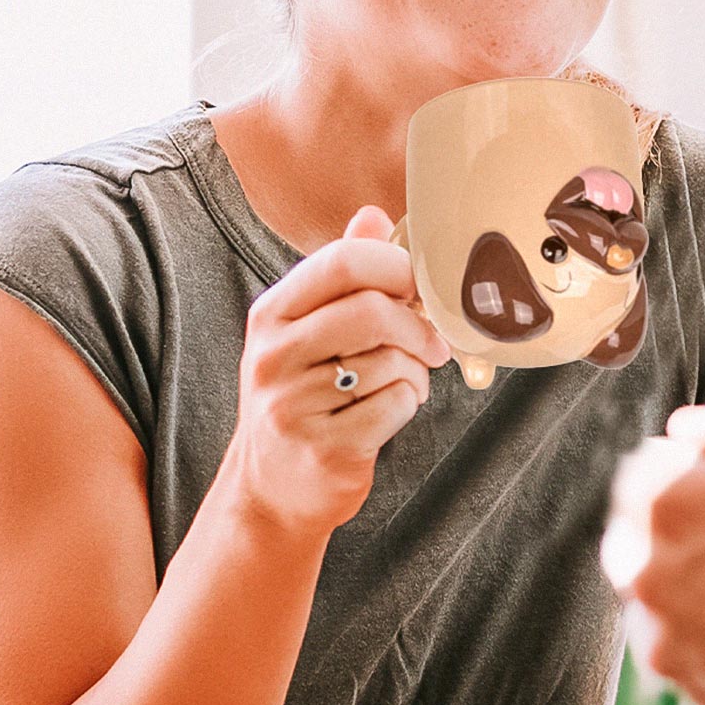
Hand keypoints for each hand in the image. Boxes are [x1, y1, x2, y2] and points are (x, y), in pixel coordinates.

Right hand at [218, 206, 451, 541]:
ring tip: (404, 381)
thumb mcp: (306, 332)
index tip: (417, 288)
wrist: (272, 490)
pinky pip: (396, 405)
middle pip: (372, 310)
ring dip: (416, 370)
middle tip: (433, 344)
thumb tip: (373, 214)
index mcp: (271, 315)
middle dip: (417, 326)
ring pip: (391, 360)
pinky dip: (409, 403)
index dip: (397, 267)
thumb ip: (341, 275)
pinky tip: (392, 410)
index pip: (343, 262)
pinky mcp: (325, 448)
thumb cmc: (303, 398)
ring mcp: (294, 405)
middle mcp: (273, 356)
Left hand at [607, 391, 704, 704]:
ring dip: (687, 572)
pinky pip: (678, 635)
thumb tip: (687, 427)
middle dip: (679, 518)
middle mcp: (646, 568)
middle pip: (638, 524)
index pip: (647, 462)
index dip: (696, 463)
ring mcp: (662, 631)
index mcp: (670, 502)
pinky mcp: (686, 680)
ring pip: (654, 582)